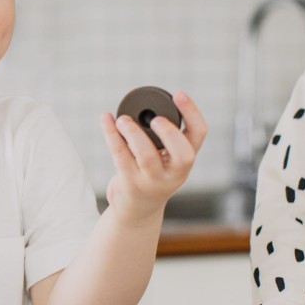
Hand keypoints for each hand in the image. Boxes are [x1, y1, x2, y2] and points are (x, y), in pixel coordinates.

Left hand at [101, 90, 205, 221]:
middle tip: (155, 119)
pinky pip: (120, 156)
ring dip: (134, 134)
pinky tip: (105, 120)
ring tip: (122, 119)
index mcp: (185, 160)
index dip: (192, 113)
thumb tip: (134, 97)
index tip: (178, 93)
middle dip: (170, 133)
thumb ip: (160, 135)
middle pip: (182, 154)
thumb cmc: (151, 174)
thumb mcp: (165, 158)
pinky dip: (111, 136)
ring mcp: (152, 181)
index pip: (198, 135)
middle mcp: (174, 173)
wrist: (137, 211)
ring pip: (147, 157)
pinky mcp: (130, 184)